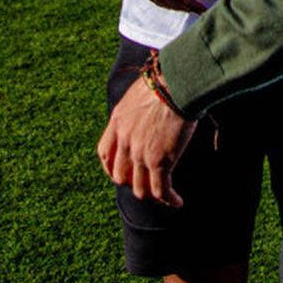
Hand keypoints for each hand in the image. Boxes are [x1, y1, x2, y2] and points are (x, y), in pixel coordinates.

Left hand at [98, 71, 197, 206]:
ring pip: (140, 188)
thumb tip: (147, 113)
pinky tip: (177, 202)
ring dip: (152, 196)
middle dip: (132, 184)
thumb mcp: (139, 94)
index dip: (111, 168)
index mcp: (117, 122)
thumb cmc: (165, 81)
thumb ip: (136, 110)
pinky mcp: (160, 161)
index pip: (105, 153)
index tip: (120, 174)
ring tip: (164, 197)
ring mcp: (140, 153)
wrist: (177, 83)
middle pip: (120, 176)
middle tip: (146, 185)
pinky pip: (161, 190)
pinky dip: (169, 199)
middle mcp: (125, 140)